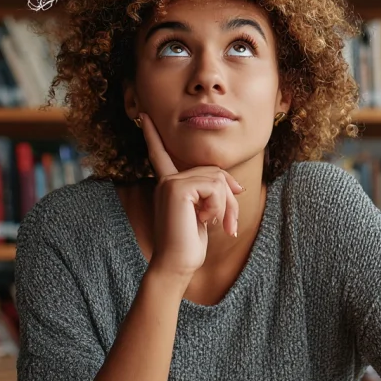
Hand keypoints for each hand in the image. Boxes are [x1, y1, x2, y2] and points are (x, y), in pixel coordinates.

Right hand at [139, 112, 243, 279]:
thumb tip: (237, 185)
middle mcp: (167, 180)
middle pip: (213, 172)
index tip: (143, 115)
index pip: (160, 155)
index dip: (152, 136)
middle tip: (230, 225)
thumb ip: (215, 194)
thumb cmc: (189, 244)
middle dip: (230, 198)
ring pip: (217, 180)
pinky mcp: (178, 188)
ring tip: (220, 226)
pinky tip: (206, 221)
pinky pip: (215, 187)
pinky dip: (220, 206)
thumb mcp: (205, 214)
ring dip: (227, 206)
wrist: (176, 264)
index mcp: (168, 184)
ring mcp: (171, 183)